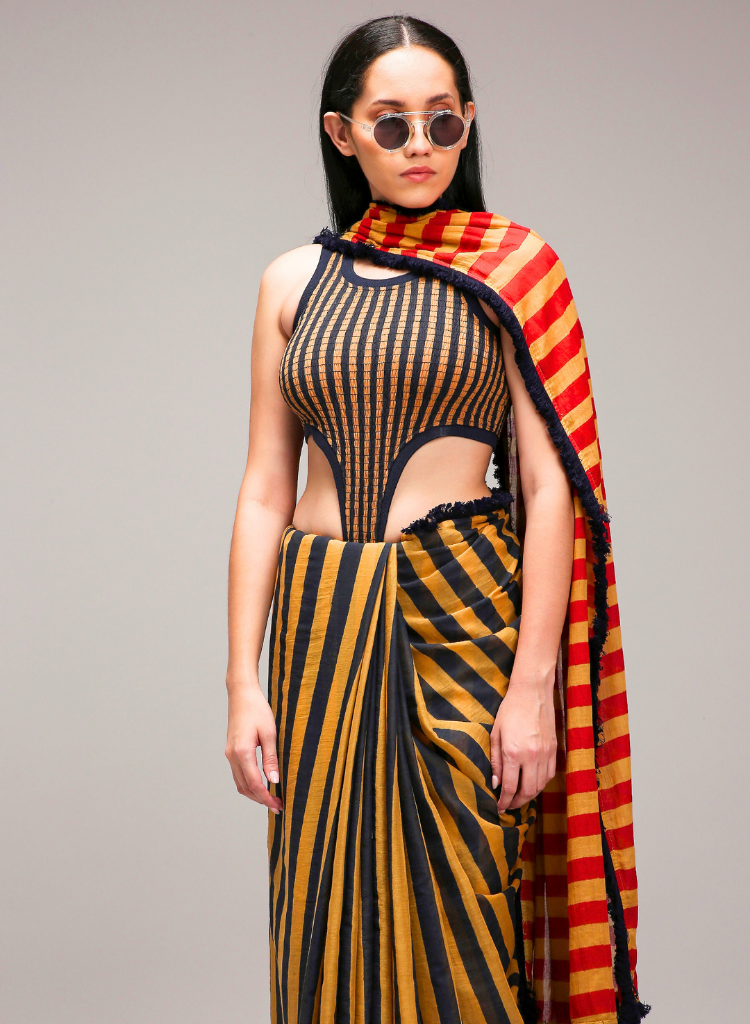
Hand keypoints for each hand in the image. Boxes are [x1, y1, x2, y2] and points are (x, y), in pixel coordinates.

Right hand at [225, 685, 283, 813]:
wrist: (241, 694)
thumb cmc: (257, 710)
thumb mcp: (270, 733)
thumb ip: (271, 759)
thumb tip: (274, 781)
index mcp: (242, 752)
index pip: (254, 784)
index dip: (267, 798)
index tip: (279, 805)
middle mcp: (232, 756)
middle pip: (245, 788)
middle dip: (261, 800)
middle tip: (278, 806)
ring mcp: (229, 754)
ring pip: (240, 783)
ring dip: (254, 794)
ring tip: (271, 798)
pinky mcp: (231, 751)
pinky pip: (238, 774)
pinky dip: (248, 784)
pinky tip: (260, 785)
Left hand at [490, 679, 556, 812]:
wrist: (532, 692)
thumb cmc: (510, 710)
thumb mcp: (495, 733)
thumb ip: (495, 760)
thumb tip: (495, 783)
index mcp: (513, 753)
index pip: (509, 787)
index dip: (504, 801)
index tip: (499, 807)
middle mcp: (531, 756)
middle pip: (527, 791)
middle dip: (517, 803)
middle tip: (509, 805)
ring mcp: (545, 754)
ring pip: (540, 786)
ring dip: (530, 796)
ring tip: (519, 797)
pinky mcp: (554, 750)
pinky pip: (549, 775)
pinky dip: (541, 784)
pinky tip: (533, 783)